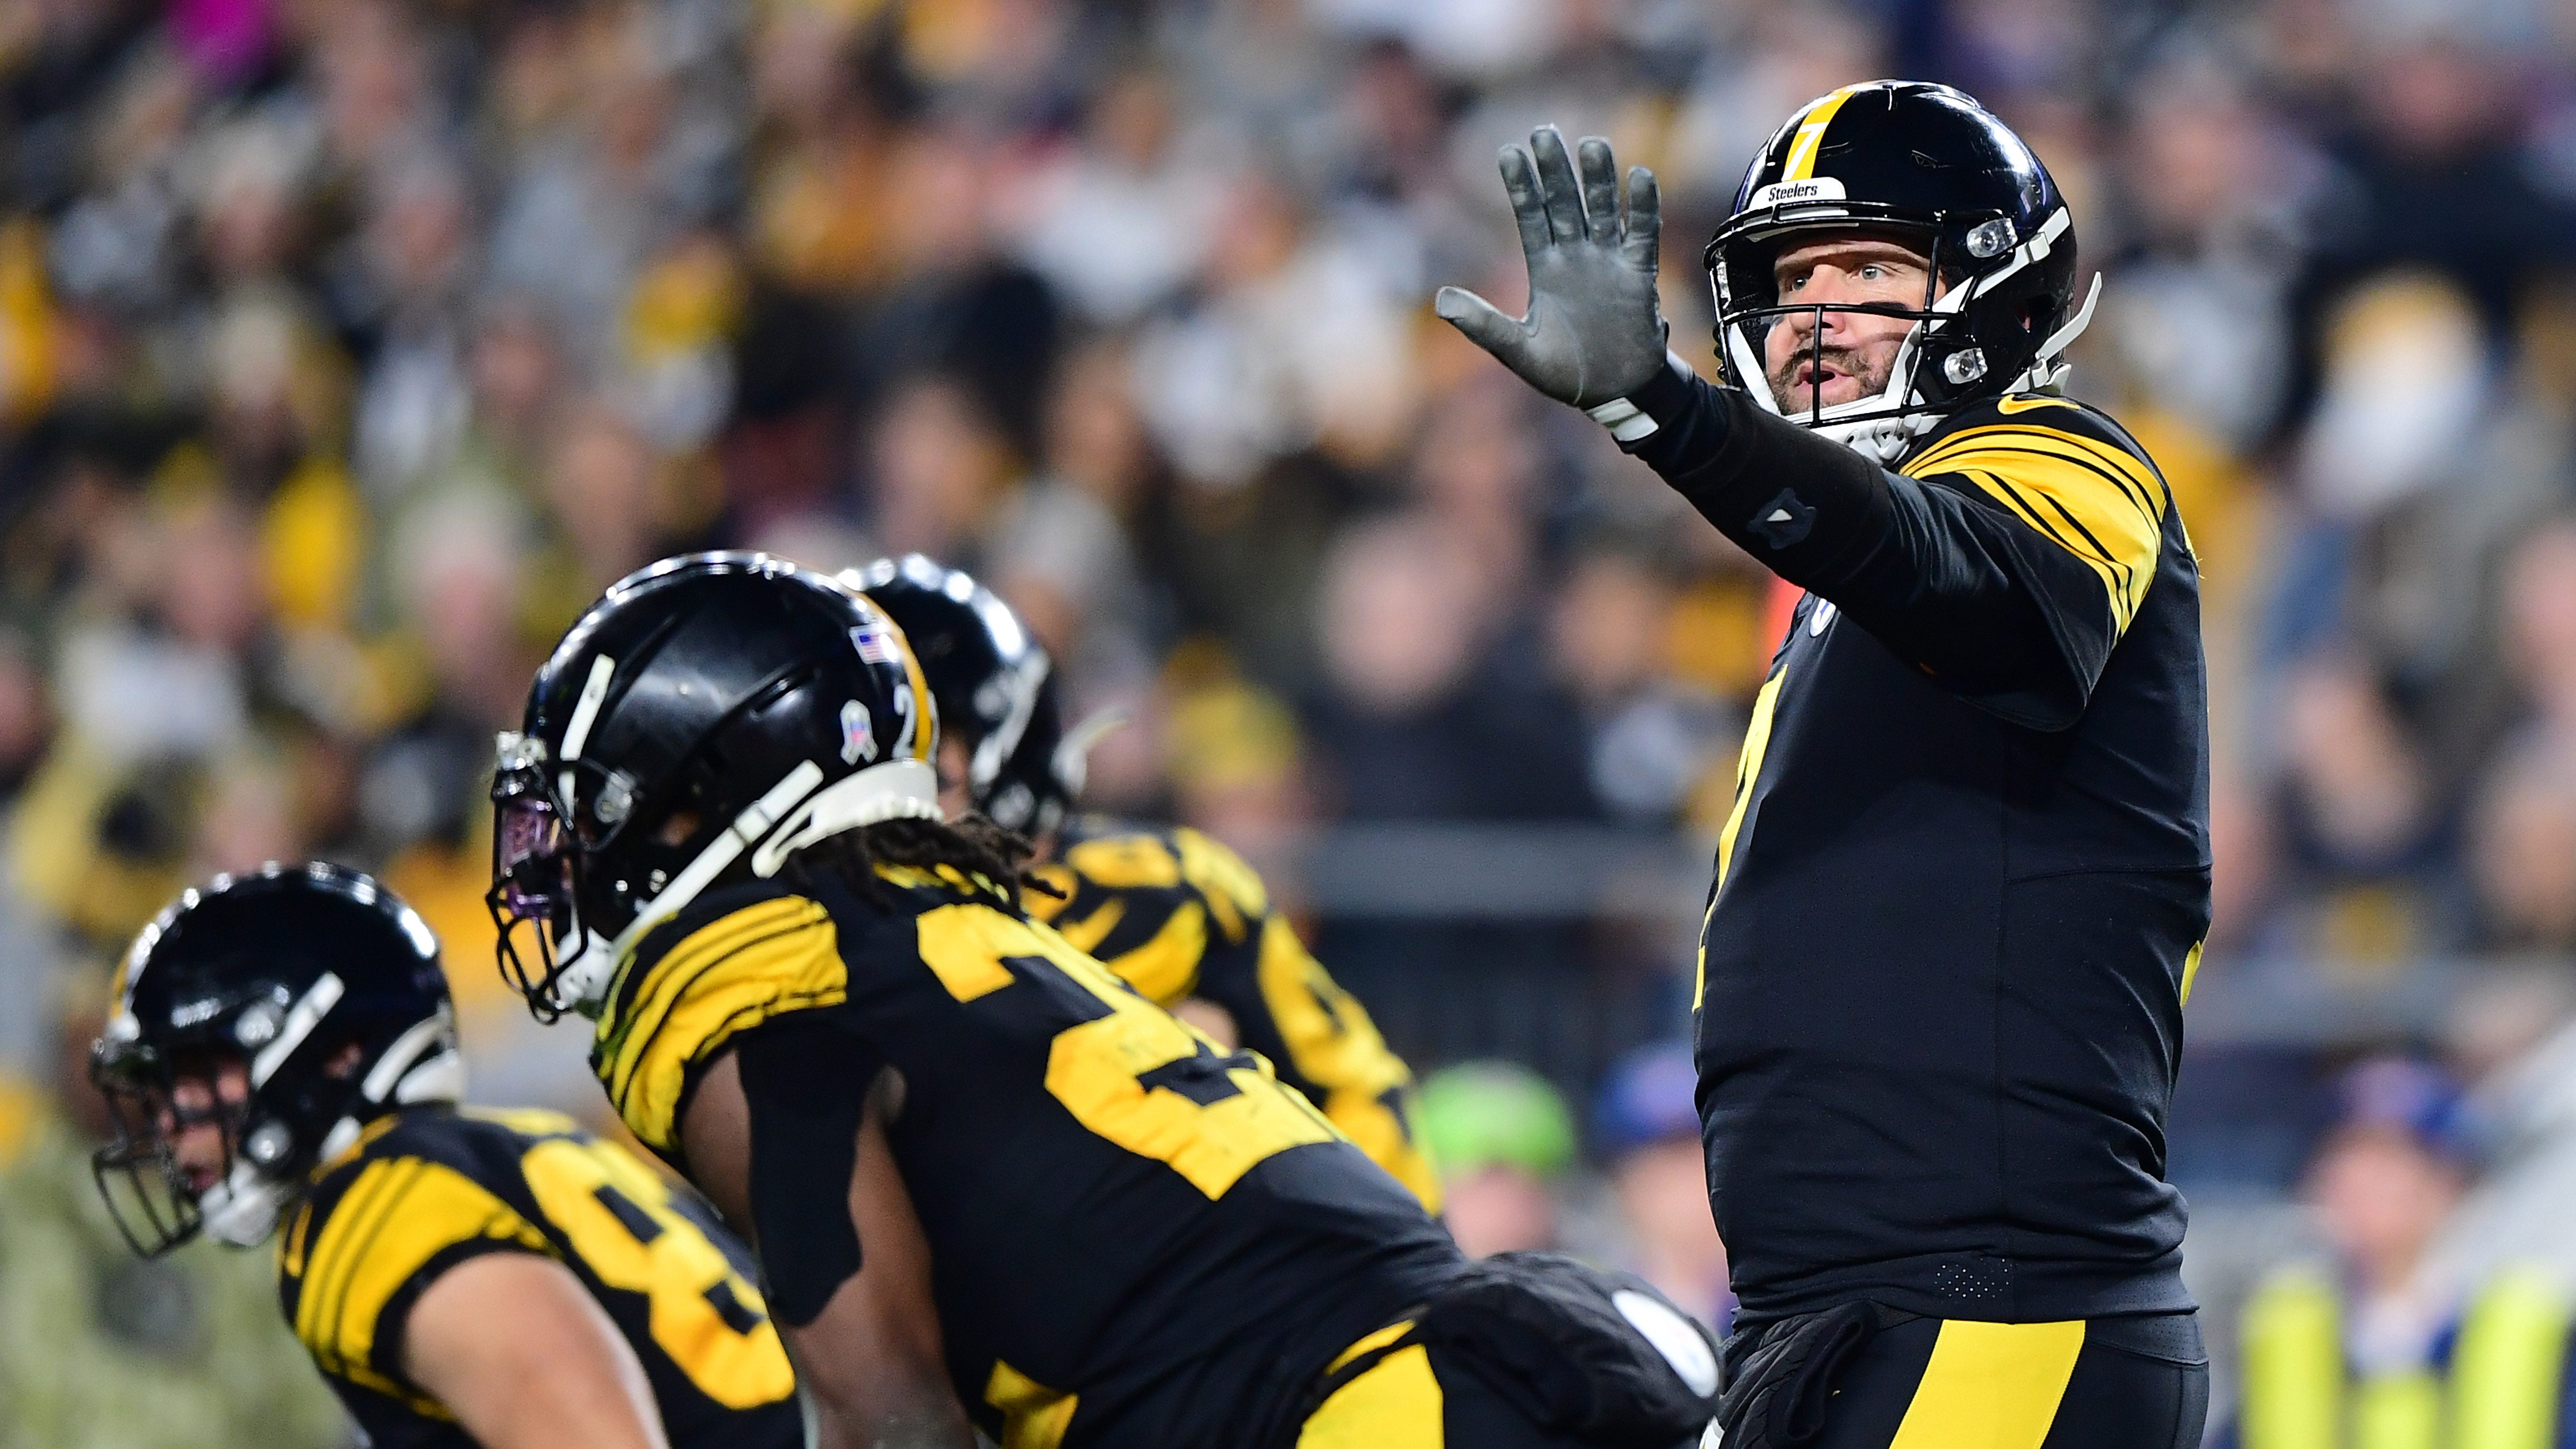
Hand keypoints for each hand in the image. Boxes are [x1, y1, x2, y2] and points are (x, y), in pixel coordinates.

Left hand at [1436, 126, 1666, 408]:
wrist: (1614, 392)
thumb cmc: (1565, 373)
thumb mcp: (1517, 350)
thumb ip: (1483, 324)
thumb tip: (1440, 301)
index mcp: (1546, 269)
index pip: (1531, 217)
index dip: (1521, 186)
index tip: (1508, 152)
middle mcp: (1576, 257)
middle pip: (1565, 204)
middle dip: (1555, 171)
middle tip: (1544, 133)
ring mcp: (1608, 262)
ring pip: (1602, 210)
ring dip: (1598, 180)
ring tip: (1592, 144)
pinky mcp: (1639, 274)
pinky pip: (1642, 234)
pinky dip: (1643, 207)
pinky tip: (1639, 176)